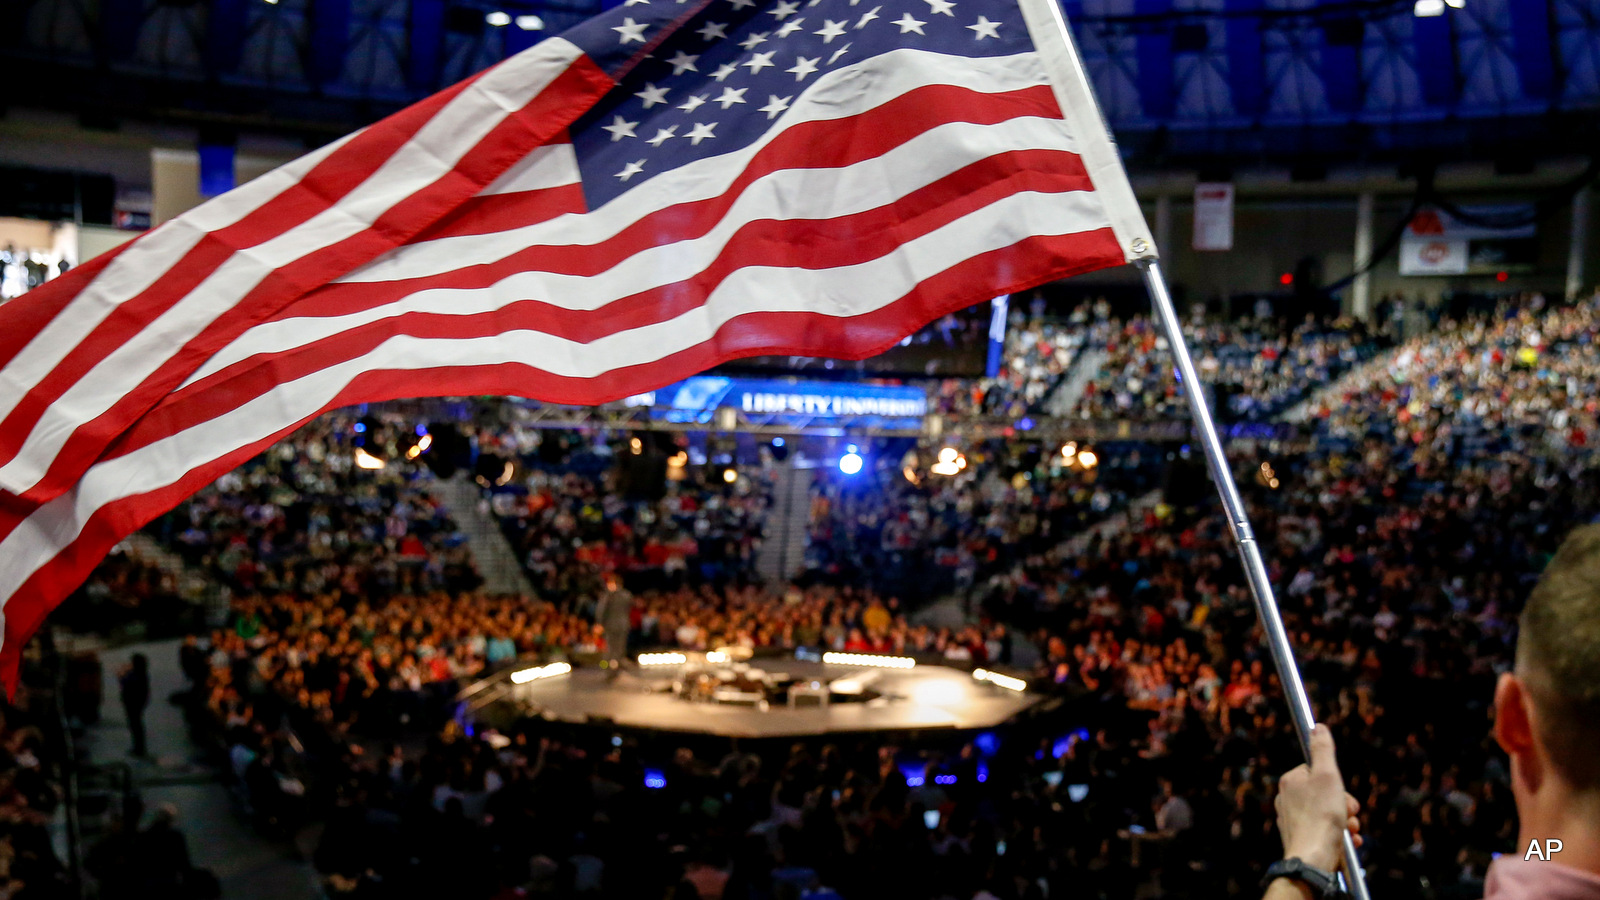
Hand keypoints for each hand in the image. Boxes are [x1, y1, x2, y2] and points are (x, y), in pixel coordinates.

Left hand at [1274, 724, 1361, 872]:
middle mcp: (1286, 799)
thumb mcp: (1328, 776)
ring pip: (1327, 814)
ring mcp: (1292, 820)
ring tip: (1349, 831)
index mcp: (1290, 782)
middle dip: (1343, 805)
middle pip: (1324, 794)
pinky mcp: (1300, 839)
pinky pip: (1324, 832)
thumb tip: (1317, 727)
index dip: (1336, 783)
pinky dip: (1338, 836)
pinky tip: (1347, 843)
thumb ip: (1323, 750)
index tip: (1344, 794)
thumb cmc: (1321, 816)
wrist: (1313, 857)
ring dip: (1344, 821)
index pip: (1317, 772)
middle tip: (1350, 814)